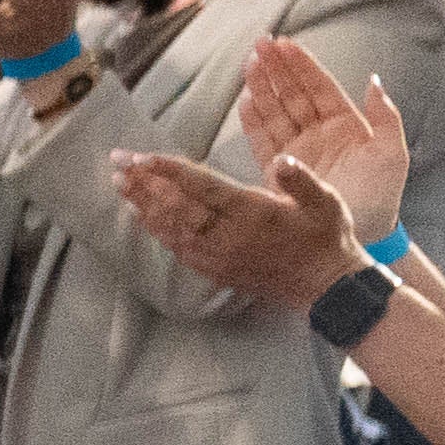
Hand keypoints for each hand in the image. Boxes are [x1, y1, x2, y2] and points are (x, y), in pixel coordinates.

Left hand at [107, 148, 359, 316]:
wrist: (325, 287)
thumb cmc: (327, 237)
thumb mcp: (326, 202)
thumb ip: (301, 180)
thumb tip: (283, 161)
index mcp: (254, 213)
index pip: (202, 187)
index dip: (169, 171)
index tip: (142, 156)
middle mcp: (228, 236)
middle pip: (176, 206)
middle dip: (144, 183)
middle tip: (116, 162)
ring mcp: (218, 256)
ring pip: (171, 228)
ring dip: (143, 205)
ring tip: (119, 184)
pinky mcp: (215, 269)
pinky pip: (177, 248)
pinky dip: (155, 230)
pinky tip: (140, 216)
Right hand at [231, 34, 405, 226]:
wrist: (362, 239)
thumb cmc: (381, 198)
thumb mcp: (392, 154)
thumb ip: (386, 117)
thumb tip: (374, 80)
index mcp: (346, 125)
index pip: (319, 87)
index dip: (302, 65)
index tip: (285, 43)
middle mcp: (318, 135)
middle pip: (292, 94)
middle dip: (276, 68)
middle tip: (259, 44)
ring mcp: (298, 152)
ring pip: (275, 112)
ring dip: (261, 88)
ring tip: (248, 65)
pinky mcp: (280, 173)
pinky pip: (263, 141)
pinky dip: (253, 122)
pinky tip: (245, 101)